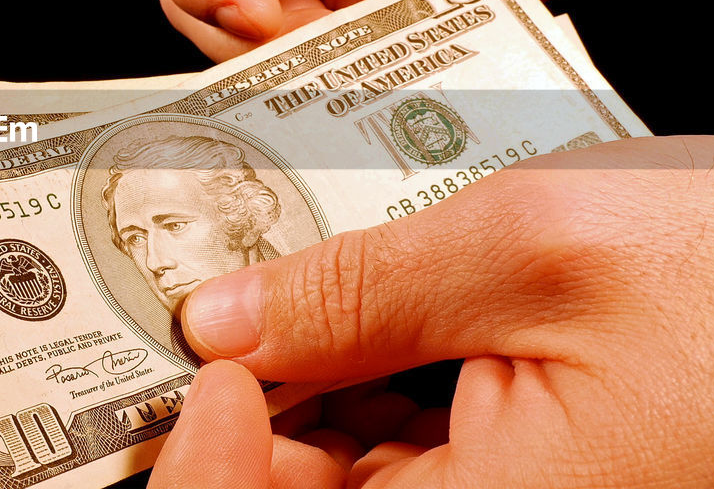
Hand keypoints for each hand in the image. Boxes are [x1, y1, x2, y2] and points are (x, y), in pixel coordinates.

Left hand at [148, 136, 713, 487]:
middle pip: (295, 487)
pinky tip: (355, 297)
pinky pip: (405, 435)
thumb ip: (355, 292)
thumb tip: (219, 322)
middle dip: (243, 392)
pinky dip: (364, 364)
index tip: (182, 351)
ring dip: (301, 368)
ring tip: (284, 274)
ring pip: (343, 457)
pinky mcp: (521, 466)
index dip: (196, 457)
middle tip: (211, 287)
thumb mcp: (531, 248)